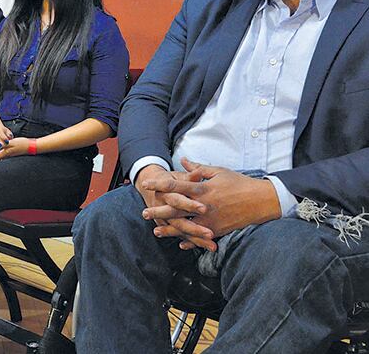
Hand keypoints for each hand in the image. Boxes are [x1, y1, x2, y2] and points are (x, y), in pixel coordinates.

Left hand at [0, 137, 30, 164]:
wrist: (32, 146)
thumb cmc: (22, 143)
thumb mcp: (12, 142)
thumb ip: (5, 144)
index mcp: (7, 152)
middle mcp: (8, 155)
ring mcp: (12, 155)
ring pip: (2, 158)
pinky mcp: (14, 154)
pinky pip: (6, 156)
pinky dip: (2, 157)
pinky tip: (1, 157)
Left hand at [143, 158, 281, 248]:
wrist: (262, 201)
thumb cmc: (239, 183)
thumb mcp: (218, 171)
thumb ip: (198, 169)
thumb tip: (182, 161)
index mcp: (203, 188)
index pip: (176, 185)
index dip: (160, 184)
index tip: (147, 184)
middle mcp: (204, 205)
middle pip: (176, 208)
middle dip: (159, 211)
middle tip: (144, 212)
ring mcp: (211, 219)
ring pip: (186, 226)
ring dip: (170, 229)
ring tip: (156, 231)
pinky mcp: (219, 229)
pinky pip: (201, 236)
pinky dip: (191, 241)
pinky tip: (180, 244)